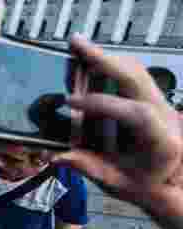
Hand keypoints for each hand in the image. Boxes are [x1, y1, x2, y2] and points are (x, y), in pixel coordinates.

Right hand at [54, 35, 182, 213]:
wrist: (173, 184)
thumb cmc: (145, 185)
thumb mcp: (116, 184)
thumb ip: (88, 168)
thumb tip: (57, 156)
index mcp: (162, 140)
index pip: (134, 112)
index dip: (102, 104)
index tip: (71, 102)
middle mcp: (165, 116)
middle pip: (137, 78)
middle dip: (104, 59)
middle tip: (75, 43)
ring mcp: (161, 104)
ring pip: (135, 71)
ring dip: (106, 58)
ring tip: (78, 47)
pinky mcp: (151, 99)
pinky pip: (133, 75)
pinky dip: (111, 65)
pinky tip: (90, 61)